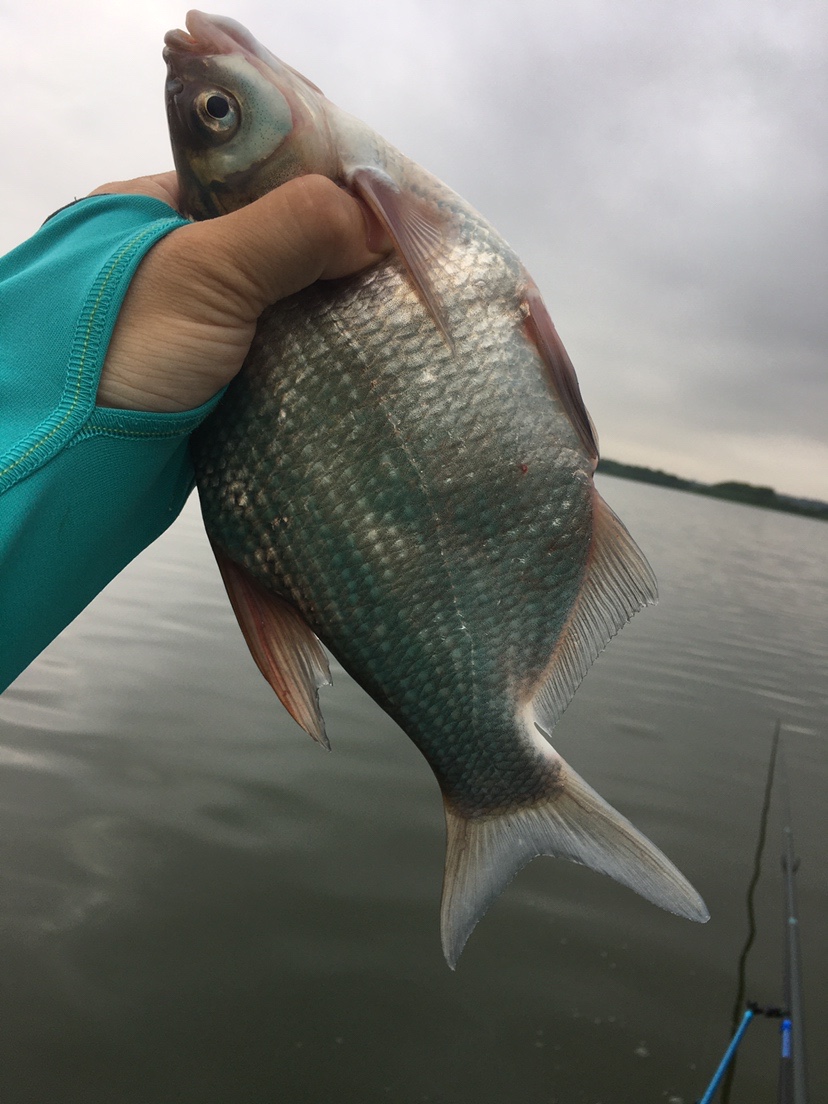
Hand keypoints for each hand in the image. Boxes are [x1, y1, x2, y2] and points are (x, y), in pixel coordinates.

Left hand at [92, 172, 389, 412]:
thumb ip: (292, 229)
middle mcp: (176, 262)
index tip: (378, 212)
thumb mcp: (205, 271)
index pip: (255, 176)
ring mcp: (195, 324)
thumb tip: (379, 223)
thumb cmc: (121, 349)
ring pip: (282, 306)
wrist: (73, 465)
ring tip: (388, 319)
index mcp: (156, 208)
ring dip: (328, 318)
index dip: (318, 188)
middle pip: (277, 243)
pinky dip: (312, 361)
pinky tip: (355, 361)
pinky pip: (277, 357)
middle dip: (332, 261)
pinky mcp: (213, 381)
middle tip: (391, 273)